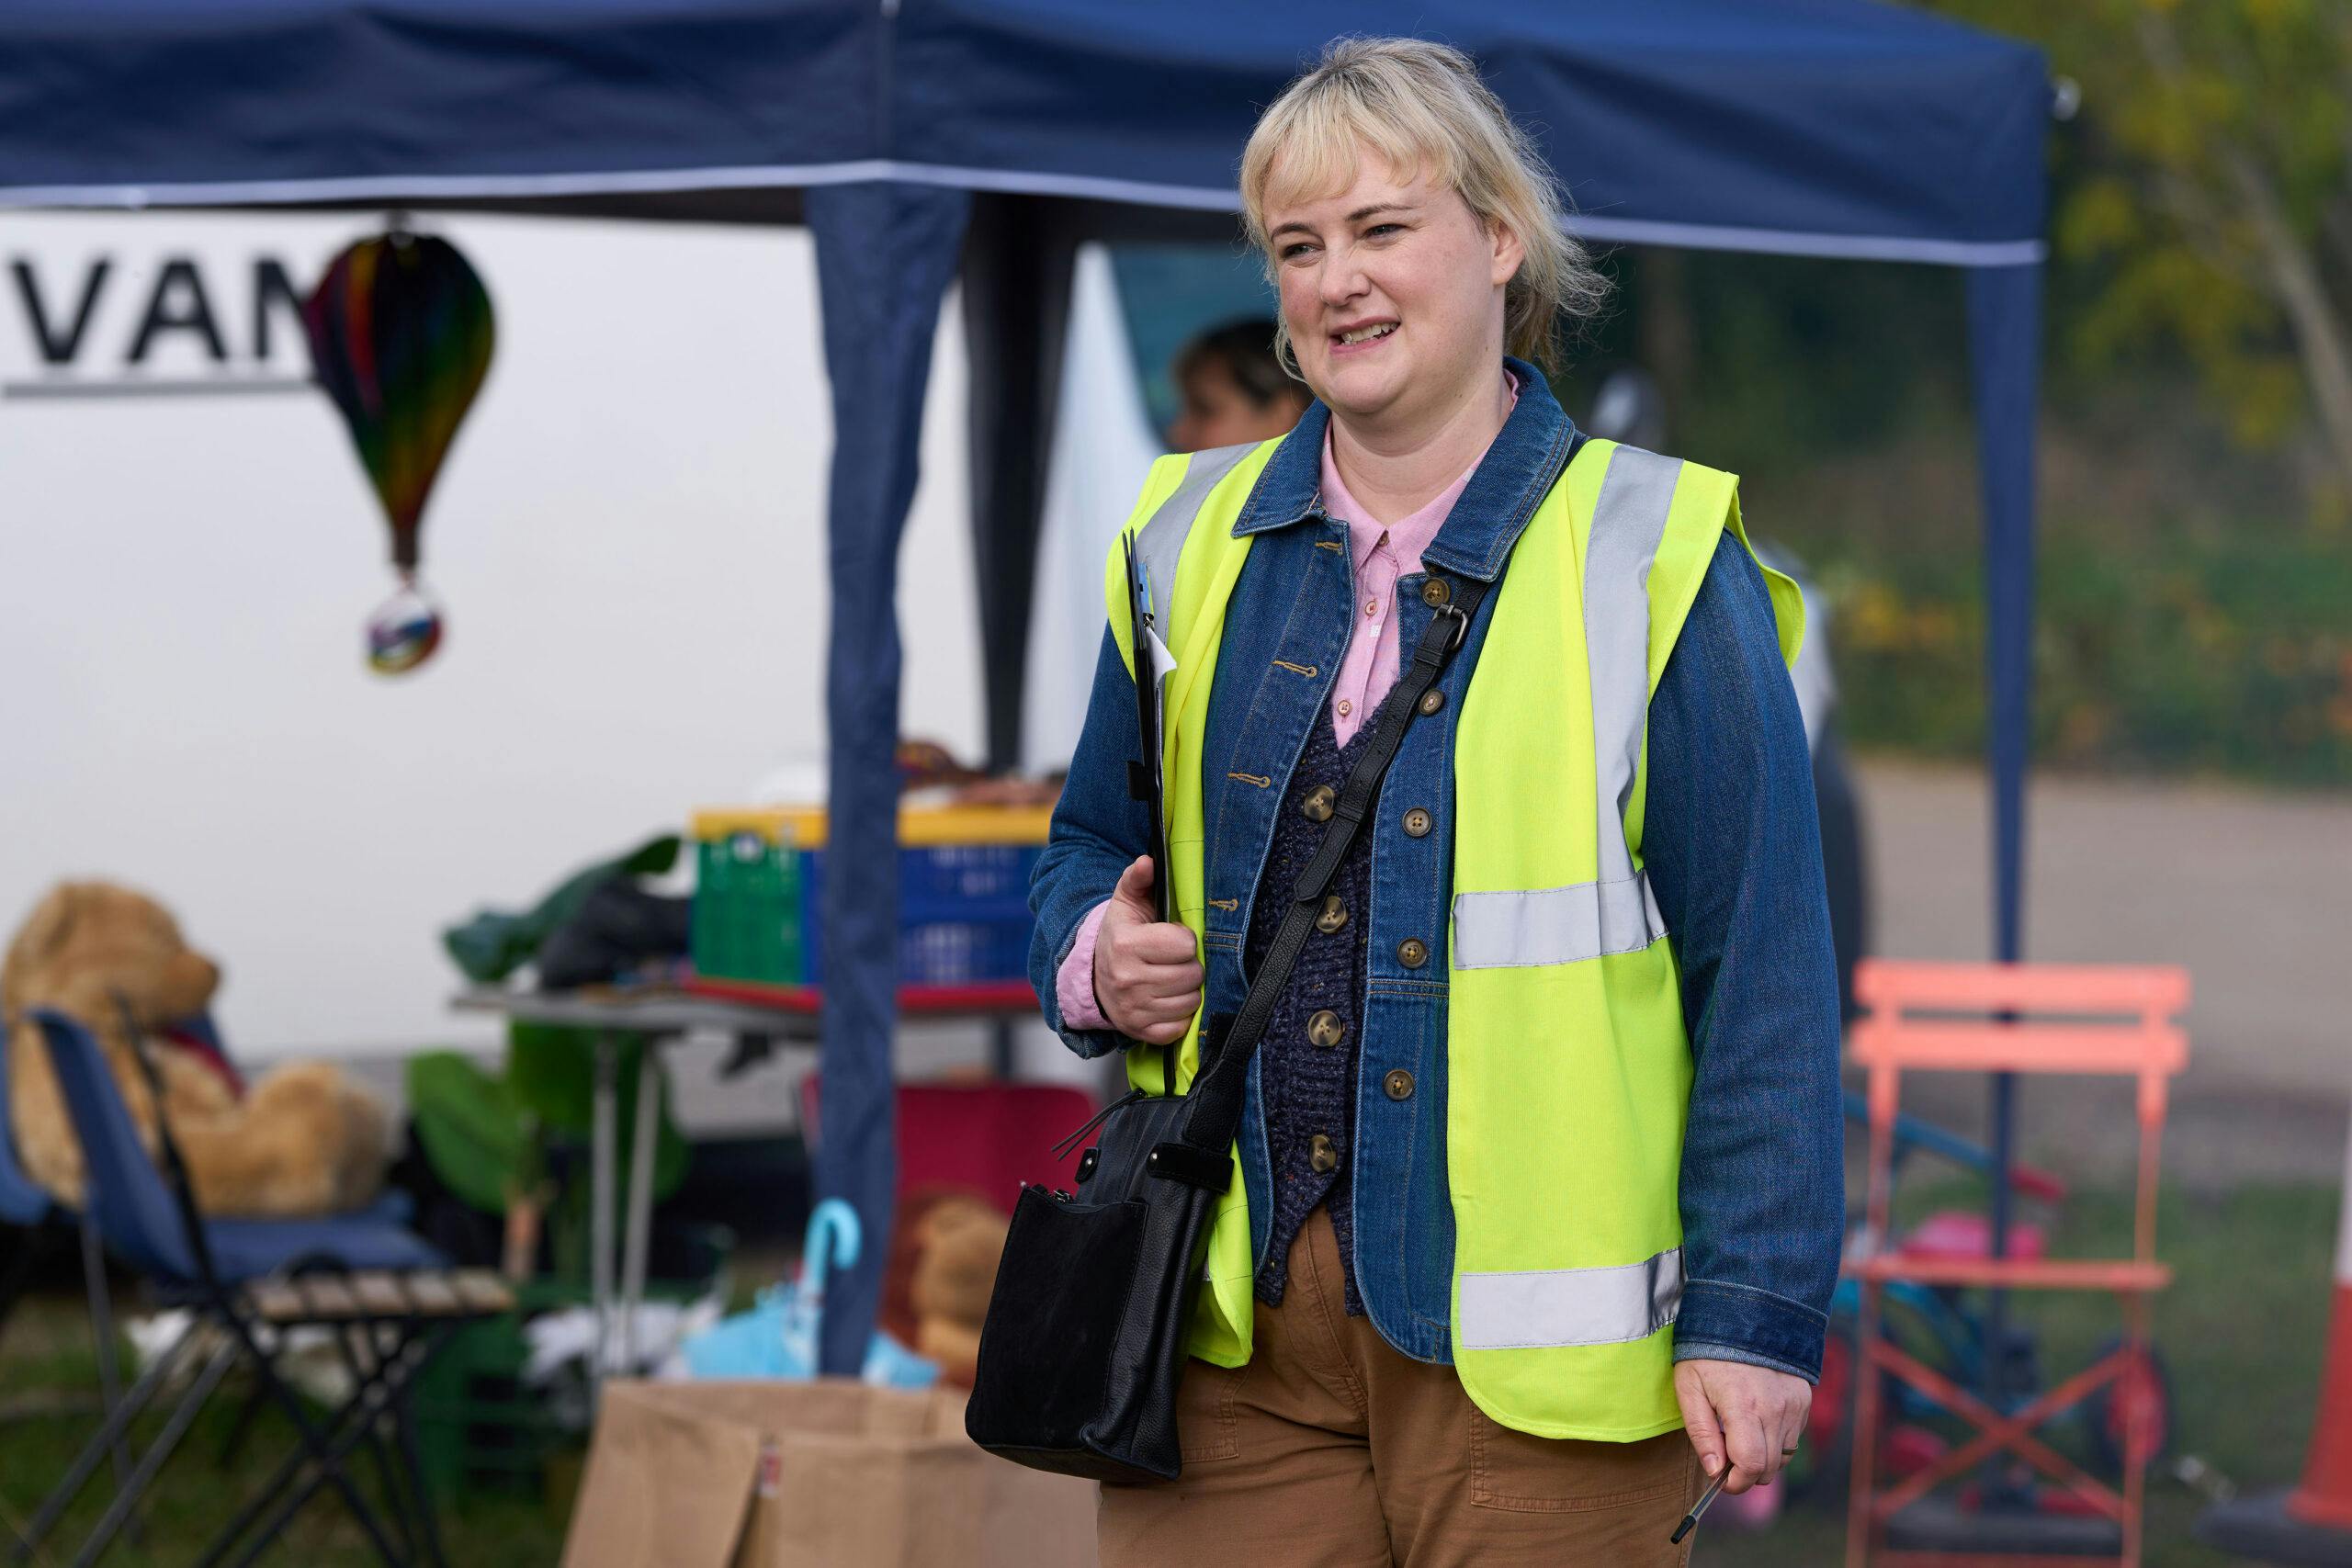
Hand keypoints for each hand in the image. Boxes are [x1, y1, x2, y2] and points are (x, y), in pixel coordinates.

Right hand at [1093, 856, 1202, 1045]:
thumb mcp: (1126, 902)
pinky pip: (1180, 1027)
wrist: (1094, 975)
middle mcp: (1128, 980)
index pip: (1185, 944)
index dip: (1184, 939)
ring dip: (1187, 990)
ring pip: (1191, 1001)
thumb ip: (1138, 878)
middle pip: (1193, 974)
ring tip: (1170, 978)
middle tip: (1173, 960)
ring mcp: (1134, 1010)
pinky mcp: (1140, 1032)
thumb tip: (1148, 861)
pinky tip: (1166, 1000)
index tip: (1172, 938)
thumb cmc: (1121, 935)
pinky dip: (1179, 1015)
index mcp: (1127, 945)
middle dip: (1188, 965)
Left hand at [1673, 1358, 1810, 1494]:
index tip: (1721, 1479)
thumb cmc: (1707, 1351)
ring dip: (1762, 1457)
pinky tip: (1757, 1421)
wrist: (1742, 1314)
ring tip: (1740, 1434)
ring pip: (1783, 1457)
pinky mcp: (1803, 1399)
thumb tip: (1714, 1471)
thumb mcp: (1689, 1388)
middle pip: (1769, 1468)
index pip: (1751, 1465)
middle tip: (1726, 1455)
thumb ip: (1701, 1433)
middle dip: (1746, 1473)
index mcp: (1744, 1406)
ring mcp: (1793, 1404)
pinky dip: (1775, 1440)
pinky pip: (1793, 1437)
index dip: (1735, 1482)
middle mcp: (1775, 1409)